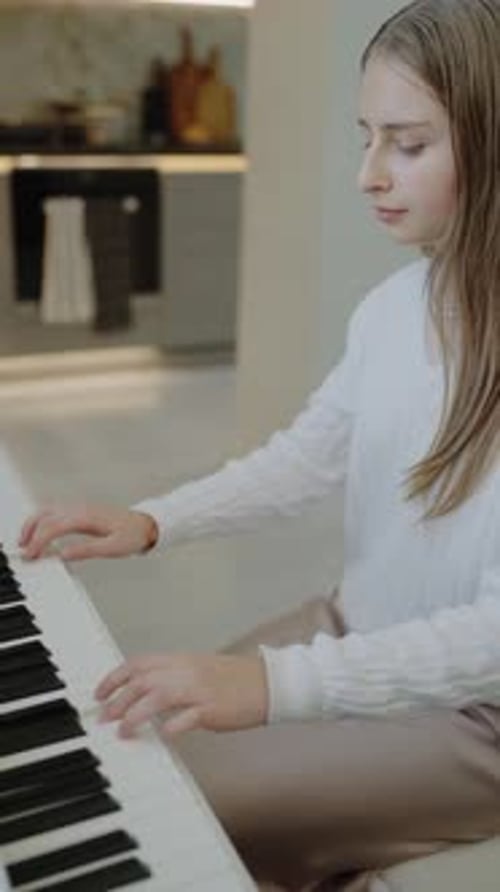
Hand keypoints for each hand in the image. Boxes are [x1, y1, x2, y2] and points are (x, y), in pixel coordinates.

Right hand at [18, 504, 157, 560]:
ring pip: (48, 511)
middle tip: (25, 551)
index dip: (39, 541)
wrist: (145, 524)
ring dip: (34, 524)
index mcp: (87, 517)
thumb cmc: (132, 535)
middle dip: (31, 532)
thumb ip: (87, 550)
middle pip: (46, 515)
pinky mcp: (81, 511)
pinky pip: (55, 512)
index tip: (31, 555)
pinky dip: (42, 522)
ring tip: (27, 543)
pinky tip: (41, 535)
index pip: (54, 526)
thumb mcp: (113, 548)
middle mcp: (80, 509)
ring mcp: (80, 508)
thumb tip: (63, 555)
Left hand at [95, 652, 268, 737]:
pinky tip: (163, 735)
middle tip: (104, 717)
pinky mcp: (213, 708)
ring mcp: (199, 689)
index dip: (114, 677)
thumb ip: (171, 678)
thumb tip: (142, 693)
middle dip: (117, 699)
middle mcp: (186, 671)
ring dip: (135, 714)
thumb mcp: (197, 670)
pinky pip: (188, 716)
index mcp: (180, 660)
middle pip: (142, 680)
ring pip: (158, 695)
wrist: (266, 682)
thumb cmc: (233, 680)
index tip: (100, 693)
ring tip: (123, 731)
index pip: (137, 663)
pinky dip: (172, 726)